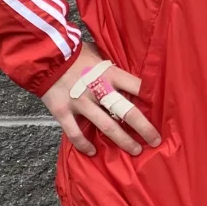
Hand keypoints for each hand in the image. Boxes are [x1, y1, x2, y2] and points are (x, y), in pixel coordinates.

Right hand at [40, 42, 162, 155]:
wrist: (44, 55)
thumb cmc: (75, 53)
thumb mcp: (99, 55)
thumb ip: (111, 69)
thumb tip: (129, 78)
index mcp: (110, 73)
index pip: (138, 87)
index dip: (151, 99)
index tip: (162, 111)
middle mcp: (98, 89)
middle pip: (127, 112)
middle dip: (144, 128)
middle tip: (155, 140)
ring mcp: (80, 102)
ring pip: (107, 126)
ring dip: (123, 141)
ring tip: (135, 150)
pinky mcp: (63, 111)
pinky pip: (75, 133)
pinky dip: (84, 144)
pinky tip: (93, 152)